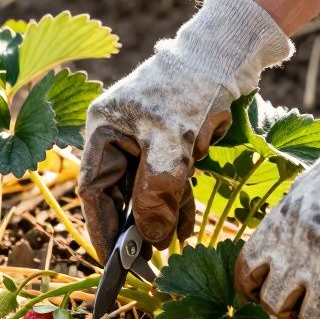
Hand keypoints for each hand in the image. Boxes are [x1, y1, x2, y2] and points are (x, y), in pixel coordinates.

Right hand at [79, 0, 292, 258]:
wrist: (226, 54)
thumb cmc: (192, 91)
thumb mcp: (173, 146)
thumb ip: (157, 193)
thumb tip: (151, 238)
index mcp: (102, 130)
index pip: (93, 189)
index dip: (102, 228)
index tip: (115, 263)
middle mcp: (115, 135)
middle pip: (116, 192)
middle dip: (132, 228)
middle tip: (146, 264)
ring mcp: (141, 138)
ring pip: (142, 189)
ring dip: (156, 219)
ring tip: (170, 250)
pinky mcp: (166, 141)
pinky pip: (163, 180)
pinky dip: (173, 203)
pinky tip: (185, 228)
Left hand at [236, 71, 319, 318]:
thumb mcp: (310, 189)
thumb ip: (291, 225)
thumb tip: (282, 261)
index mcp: (283, 227)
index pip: (247, 276)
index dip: (257, 290)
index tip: (272, 292)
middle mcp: (304, 256)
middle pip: (277, 309)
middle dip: (290, 314)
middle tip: (309, 309)